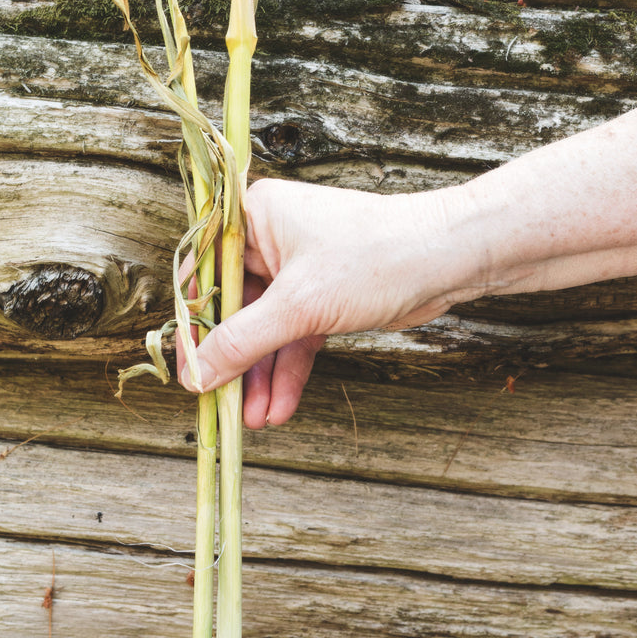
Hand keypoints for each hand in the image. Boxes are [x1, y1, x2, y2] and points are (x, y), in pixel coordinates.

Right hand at [181, 178, 474, 425]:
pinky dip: (288, 370)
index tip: (189, 371)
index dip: (194, 326)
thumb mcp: (298, 305)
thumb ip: (242, 341)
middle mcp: (269, 239)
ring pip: (265, 331)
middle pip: (234, 309)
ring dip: (261, 376)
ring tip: (255, 420)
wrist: (447, 259)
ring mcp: (296, 270)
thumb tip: (198, 373)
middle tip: (222, 405)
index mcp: (252, 217)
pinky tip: (281, 405)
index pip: (203, 275)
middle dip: (234, 362)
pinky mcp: (322, 297)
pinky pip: (293, 338)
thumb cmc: (373, 257)